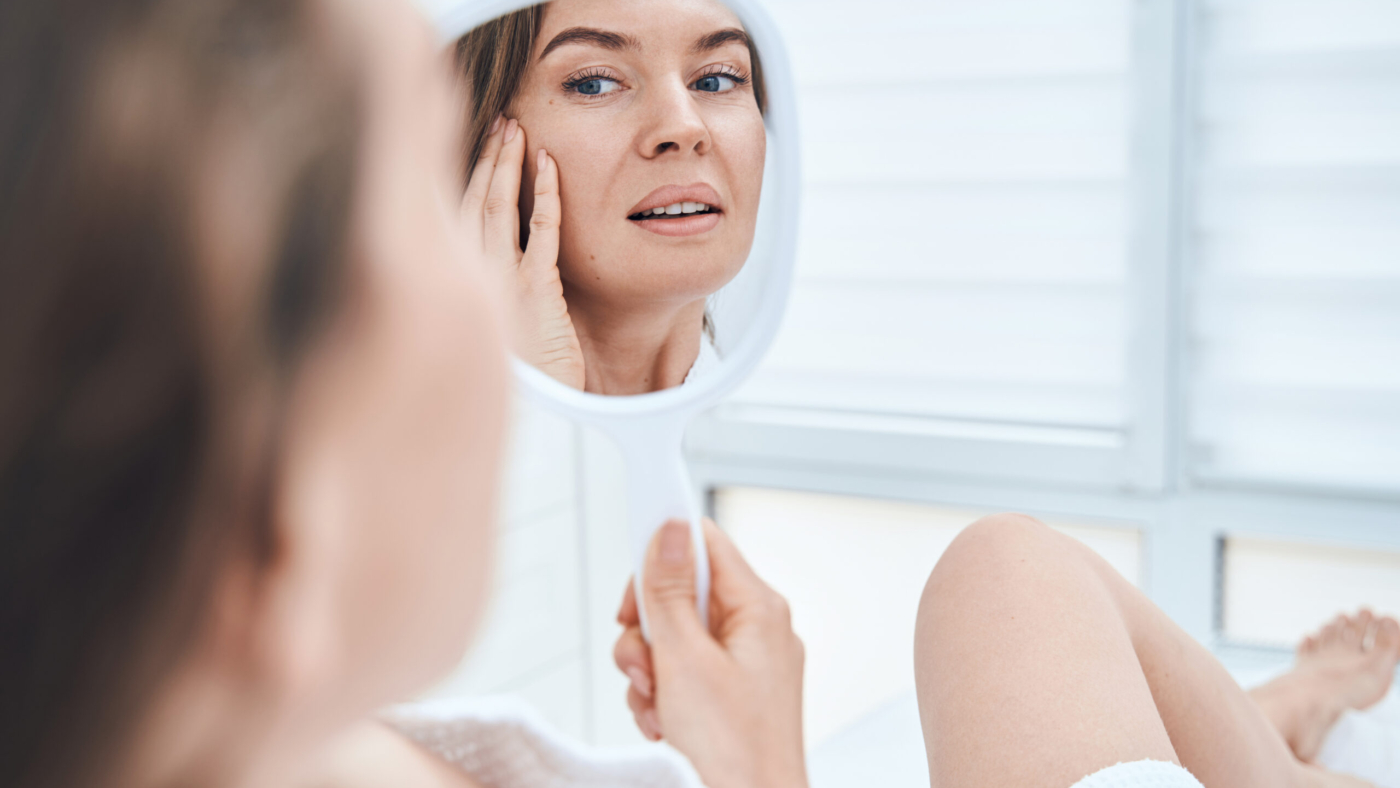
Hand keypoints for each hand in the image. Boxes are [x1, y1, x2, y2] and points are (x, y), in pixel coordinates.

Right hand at [461, 116, 583, 388]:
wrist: (537, 430)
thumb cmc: (518, 391)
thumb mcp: (490, 344)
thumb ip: (478, 306)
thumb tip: (475, 280)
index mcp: (452, 291)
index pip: (447, 220)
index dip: (459, 177)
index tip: (468, 145)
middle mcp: (468, 283)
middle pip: (468, 203)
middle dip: (483, 159)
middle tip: (496, 123)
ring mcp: (502, 285)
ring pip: (498, 209)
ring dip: (508, 165)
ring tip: (515, 129)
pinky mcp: (539, 293)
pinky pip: (542, 231)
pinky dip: (545, 194)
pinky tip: (549, 165)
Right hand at [614, 519, 807, 787]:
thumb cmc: (735, 750)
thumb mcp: (684, 658)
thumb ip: (669, 590)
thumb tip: (669, 528)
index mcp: (757, 608)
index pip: (705, 543)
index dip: (662, 554)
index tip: (633, 581)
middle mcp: (755, 629)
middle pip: (681, 594)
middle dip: (647, 631)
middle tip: (643, 663)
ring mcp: (744, 663)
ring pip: (674, 637)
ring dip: (649, 670)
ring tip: (657, 704)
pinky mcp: (731, 693)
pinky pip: (682, 672)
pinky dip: (663, 695)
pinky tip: (664, 723)